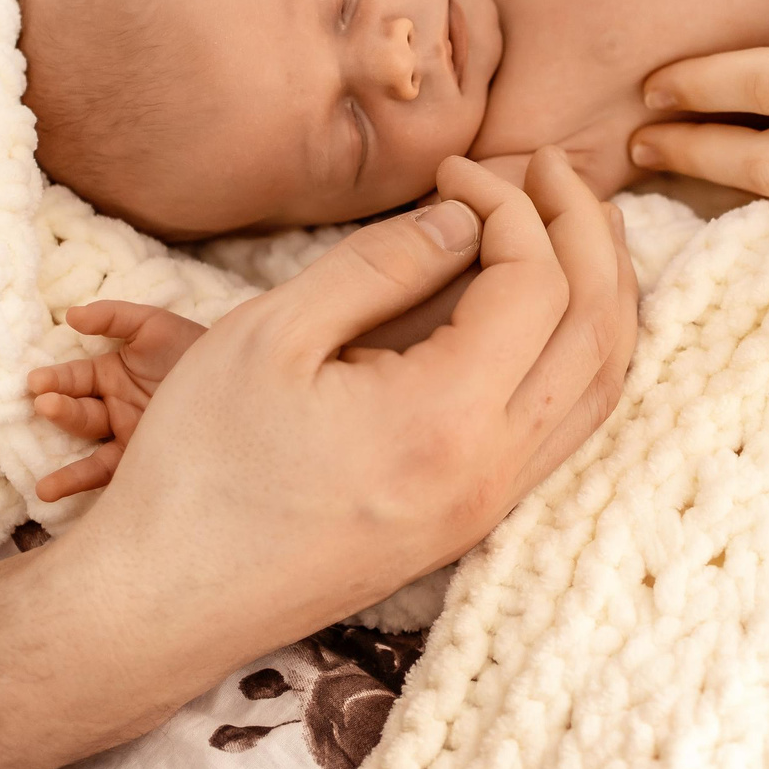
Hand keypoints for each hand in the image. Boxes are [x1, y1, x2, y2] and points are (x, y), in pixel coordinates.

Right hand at [25, 306, 206, 500]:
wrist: (241, 382)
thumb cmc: (194, 348)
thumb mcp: (155, 326)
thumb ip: (114, 317)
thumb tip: (70, 315)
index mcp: (113, 375)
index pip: (76, 379)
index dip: (56, 380)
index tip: (36, 382)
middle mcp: (116, 409)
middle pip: (79, 414)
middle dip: (60, 411)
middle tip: (45, 405)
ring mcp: (130, 438)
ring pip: (92, 454)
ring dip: (68, 471)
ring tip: (43, 486)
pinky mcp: (146, 462)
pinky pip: (112, 477)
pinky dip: (87, 489)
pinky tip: (62, 499)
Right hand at [70, 150, 637, 645]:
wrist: (165, 603)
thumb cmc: (201, 465)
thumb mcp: (271, 335)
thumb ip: (379, 266)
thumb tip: (463, 218)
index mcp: (445, 419)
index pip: (536, 282)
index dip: (509, 203)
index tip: (452, 167)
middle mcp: (491, 470)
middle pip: (597, 329)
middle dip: (585, 230)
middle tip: (549, 164)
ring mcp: (488, 506)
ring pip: (600, 385)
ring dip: (603, 291)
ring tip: (576, 222)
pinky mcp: (470, 522)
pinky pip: (566, 426)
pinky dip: (581, 351)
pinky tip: (553, 311)